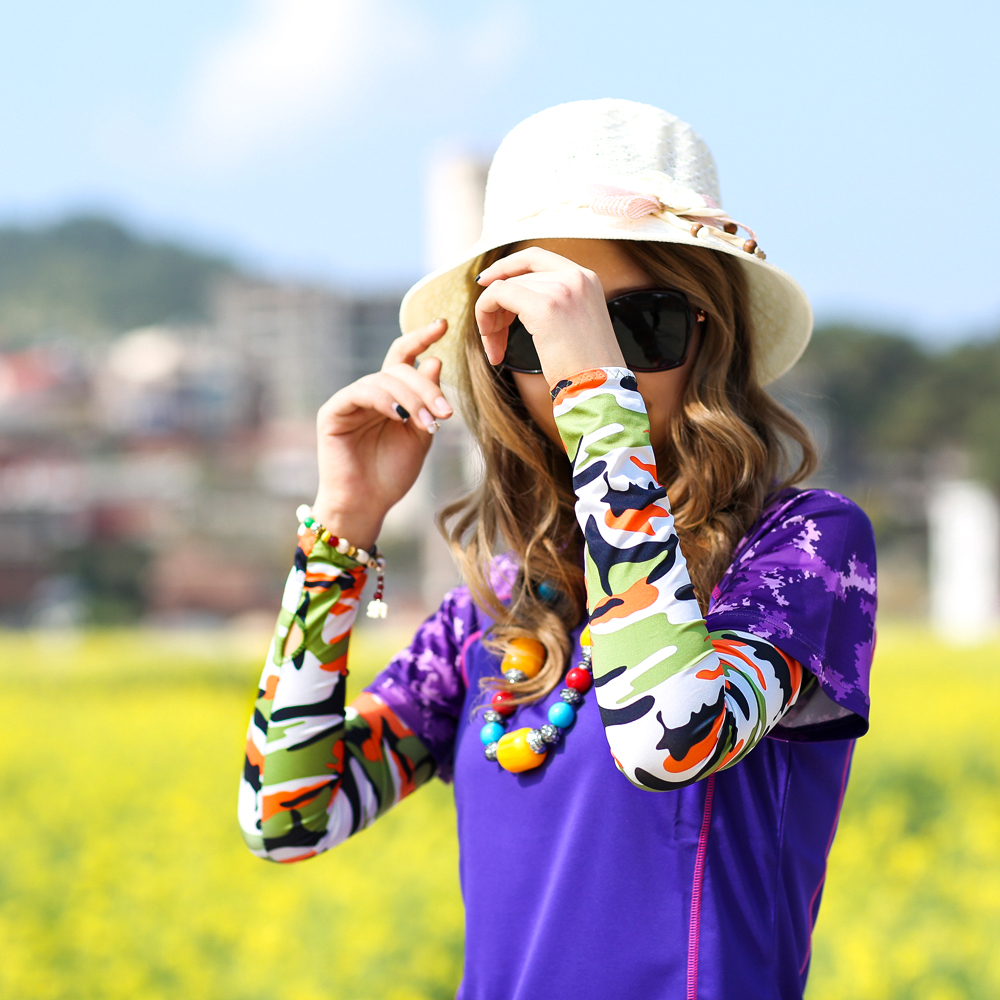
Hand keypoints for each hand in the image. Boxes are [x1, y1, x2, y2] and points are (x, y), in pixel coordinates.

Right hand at [311, 320, 452, 549]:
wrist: (367, 505)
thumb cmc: (392, 474)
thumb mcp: (420, 435)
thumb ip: (427, 401)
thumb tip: (434, 360)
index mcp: (390, 396)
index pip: (404, 357)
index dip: (421, 338)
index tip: (443, 325)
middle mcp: (369, 393)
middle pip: (399, 369)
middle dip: (426, 388)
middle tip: (446, 413)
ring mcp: (349, 400)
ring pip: (383, 380)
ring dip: (412, 399)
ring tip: (429, 424)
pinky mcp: (333, 412)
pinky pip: (360, 393)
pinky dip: (384, 401)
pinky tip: (401, 417)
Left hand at [474, 247, 624, 385]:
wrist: (600, 389)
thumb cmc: (587, 369)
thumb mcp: (575, 324)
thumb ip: (553, 303)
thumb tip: (512, 296)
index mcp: (586, 279)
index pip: (535, 258)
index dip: (506, 266)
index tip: (486, 283)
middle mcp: (576, 277)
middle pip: (516, 276)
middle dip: (497, 305)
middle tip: (491, 335)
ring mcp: (561, 288)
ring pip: (504, 287)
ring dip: (490, 319)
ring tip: (496, 349)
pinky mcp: (544, 306)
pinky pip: (498, 296)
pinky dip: (485, 317)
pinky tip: (494, 348)